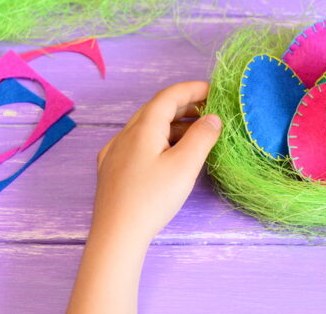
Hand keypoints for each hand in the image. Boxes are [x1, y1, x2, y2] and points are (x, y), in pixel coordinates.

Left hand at [68, 81, 220, 313]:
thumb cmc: (152, 199)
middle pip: (155, 109)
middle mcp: (125, 135)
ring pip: (146, 127)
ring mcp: (114, 153)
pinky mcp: (111, 170)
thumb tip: (213, 119)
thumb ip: (202, 137)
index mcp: (143, 128)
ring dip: (172, 124)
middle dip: (183, 105)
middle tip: (208, 110)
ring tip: (195, 134)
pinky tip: (167, 154)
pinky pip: (137, 143)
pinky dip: (158, 139)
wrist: (116, 236)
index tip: (213, 90)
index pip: (168, 96)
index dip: (191, 89)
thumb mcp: (185, 166)